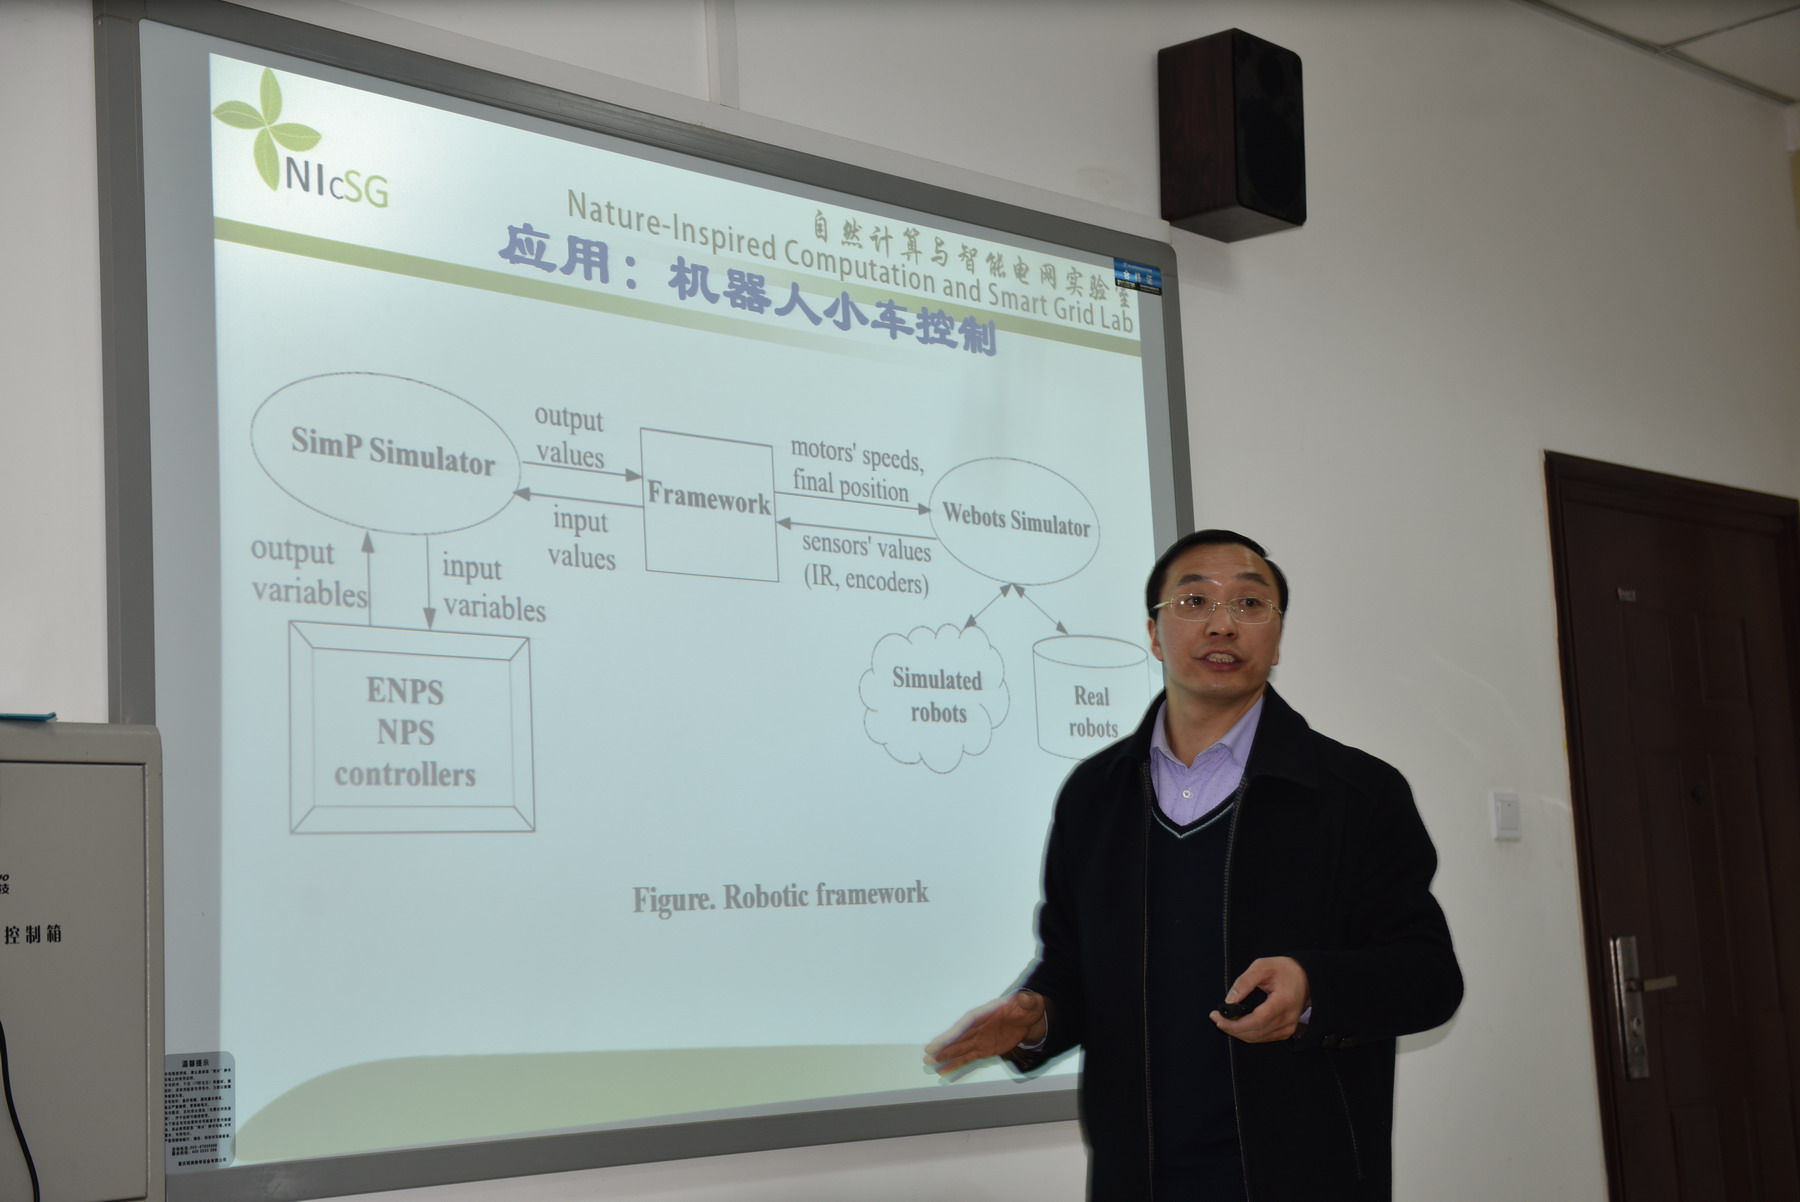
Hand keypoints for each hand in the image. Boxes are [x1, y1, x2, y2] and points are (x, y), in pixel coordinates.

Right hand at [925, 990, 1047, 1073]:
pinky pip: (967, 1058)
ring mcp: (979, 1039)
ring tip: (929, 1062)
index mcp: (984, 1013)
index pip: (966, 1024)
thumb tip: (1027, 1000)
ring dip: (944, 1055)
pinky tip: (943, 1070)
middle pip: (957, 1037)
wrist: (1028, 1016)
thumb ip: (1027, 1002)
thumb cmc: (1026, 1006)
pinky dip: (955, 1064)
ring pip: (959, 1049)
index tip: (940, 1041)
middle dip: (943, 1046)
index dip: (953, 1033)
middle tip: (928, 1054)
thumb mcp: (1029, 1002)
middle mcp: (977, 1027)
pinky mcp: (983, 1049)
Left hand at [1211, 956, 1307, 1042]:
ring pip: (1257, 1038)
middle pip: (1255, 1032)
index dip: (1235, 1023)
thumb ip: (1244, 982)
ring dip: (1237, 1031)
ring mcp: (1288, 1028)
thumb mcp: (1262, 966)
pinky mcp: (1285, 1032)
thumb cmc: (1284, 970)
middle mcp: (1288, 1019)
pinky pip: (1262, 1037)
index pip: (1257, 1020)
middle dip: (1231, 1028)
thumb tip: (1229, 1000)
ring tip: (1223, 1020)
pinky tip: (1237, 1023)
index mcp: (1284, 1001)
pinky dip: (1247, 1032)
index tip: (1218, 1017)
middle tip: (1215, 1017)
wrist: (1305, 978)